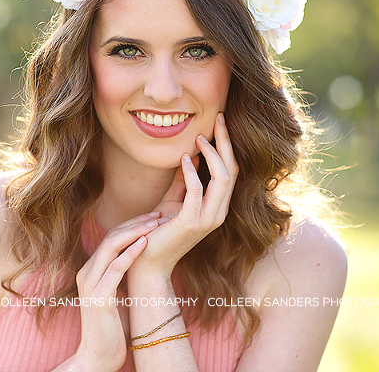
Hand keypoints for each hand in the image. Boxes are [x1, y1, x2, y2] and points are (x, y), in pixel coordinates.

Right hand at [73, 211, 166, 370]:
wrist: (98, 356)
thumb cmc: (112, 328)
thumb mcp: (117, 294)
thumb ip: (122, 276)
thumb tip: (142, 258)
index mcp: (90, 271)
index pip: (110, 238)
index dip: (132, 225)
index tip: (153, 218)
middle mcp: (86, 273)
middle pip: (110, 237)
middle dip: (135, 223)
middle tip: (158, 215)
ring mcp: (91, 285)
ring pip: (111, 247)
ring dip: (135, 232)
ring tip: (155, 224)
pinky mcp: (99, 298)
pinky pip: (115, 268)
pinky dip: (131, 253)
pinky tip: (145, 243)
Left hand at [128, 112, 238, 279]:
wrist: (146, 260)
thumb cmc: (158, 229)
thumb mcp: (174, 199)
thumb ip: (184, 180)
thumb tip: (191, 155)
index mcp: (217, 207)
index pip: (231, 171)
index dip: (227, 146)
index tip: (220, 123)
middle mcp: (218, 213)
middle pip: (232, 171)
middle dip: (226, 143)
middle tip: (219, 119)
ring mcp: (208, 219)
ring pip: (222, 178)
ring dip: (212, 154)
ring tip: (199, 138)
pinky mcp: (192, 222)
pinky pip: (198, 190)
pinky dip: (192, 171)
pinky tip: (184, 158)